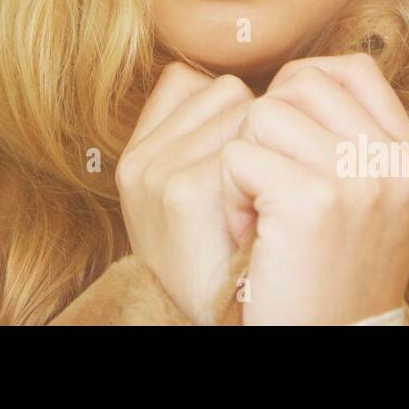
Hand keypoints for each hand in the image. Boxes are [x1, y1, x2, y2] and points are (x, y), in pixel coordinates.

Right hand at [116, 62, 253, 323]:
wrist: (226, 327)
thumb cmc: (226, 263)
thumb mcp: (192, 198)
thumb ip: (199, 135)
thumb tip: (237, 84)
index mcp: (138, 155)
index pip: (189, 80)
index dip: (229, 114)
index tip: (243, 161)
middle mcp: (140, 161)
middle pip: (227, 92)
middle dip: (257, 130)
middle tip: (263, 188)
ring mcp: (157, 175)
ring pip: (244, 110)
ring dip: (270, 147)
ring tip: (266, 202)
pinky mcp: (182, 193)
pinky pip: (250, 145)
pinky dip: (271, 175)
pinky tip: (266, 217)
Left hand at [220, 53, 408, 324]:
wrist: (327, 343)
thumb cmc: (327, 275)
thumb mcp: (364, 201)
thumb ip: (349, 139)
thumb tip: (299, 77)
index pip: (355, 69)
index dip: (303, 91)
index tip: (287, 143)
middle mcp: (394, 162)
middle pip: (302, 83)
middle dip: (268, 127)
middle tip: (271, 186)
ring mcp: (358, 179)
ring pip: (263, 114)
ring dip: (246, 164)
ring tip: (263, 214)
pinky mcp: (313, 201)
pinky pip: (237, 158)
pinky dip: (230, 198)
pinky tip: (252, 237)